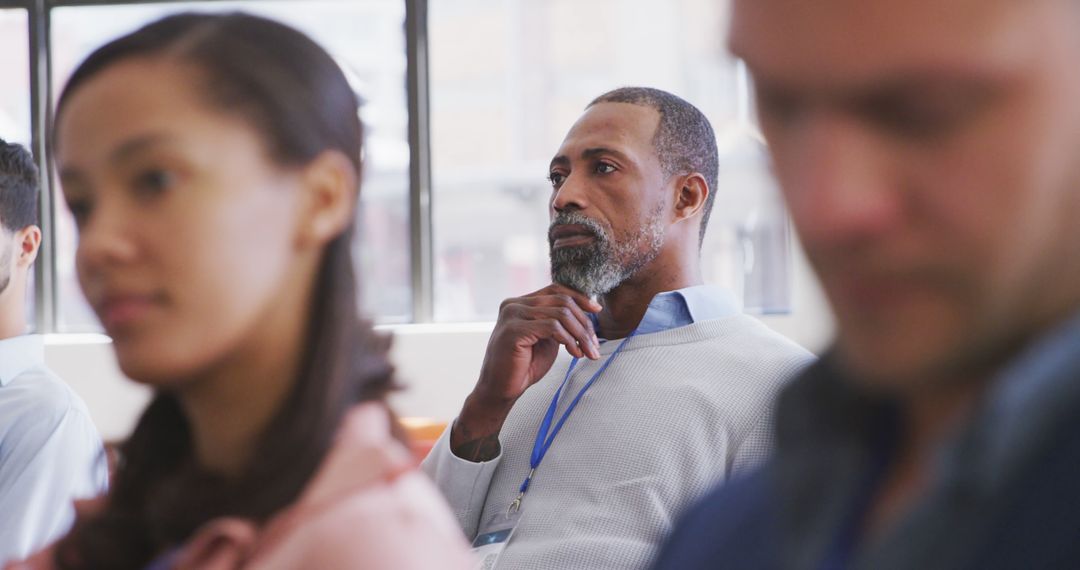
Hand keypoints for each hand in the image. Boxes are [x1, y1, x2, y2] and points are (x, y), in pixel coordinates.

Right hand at [450, 284, 601, 461]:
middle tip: (595, 345)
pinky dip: (569, 340)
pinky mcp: (514, 330)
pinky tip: (575, 353)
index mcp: (520, 303)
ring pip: (560, 314)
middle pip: (562, 301)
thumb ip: (558, 322)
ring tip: (588, 352)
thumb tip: (586, 310)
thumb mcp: (546, 338)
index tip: (596, 310)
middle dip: (584, 322)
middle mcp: (514, 304)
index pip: (556, 289)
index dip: (579, 298)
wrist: (500, 390)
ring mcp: (512, 315)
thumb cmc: (523, 366)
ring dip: (580, 334)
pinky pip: (552, 327)